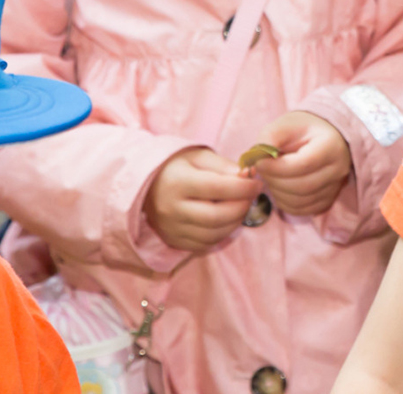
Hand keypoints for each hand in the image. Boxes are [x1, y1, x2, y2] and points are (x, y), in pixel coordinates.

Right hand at [143, 147, 261, 251]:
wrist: (145, 186)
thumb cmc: (176, 167)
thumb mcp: (197, 157)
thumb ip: (222, 165)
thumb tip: (246, 176)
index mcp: (177, 182)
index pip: (217, 188)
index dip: (243, 187)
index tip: (257, 183)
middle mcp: (171, 209)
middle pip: (216, 216)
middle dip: (242, 207)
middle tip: (252, 196)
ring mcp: (171, 228)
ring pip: (213, 234)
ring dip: (235, 222)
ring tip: (242, 206)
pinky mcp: (173, 241)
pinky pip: (204, 244)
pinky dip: (222, 234)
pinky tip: (227, 220)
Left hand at [251, 112, 352, 215]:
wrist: (323, 136)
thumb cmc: (303, 128)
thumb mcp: (284, 124)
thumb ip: (268, 139)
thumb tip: (254, 161)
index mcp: (331, 146)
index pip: (303, 164)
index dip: (276, 167)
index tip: (259, 162)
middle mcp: (338, 169)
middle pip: (301, 186)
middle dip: (274, 180)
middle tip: (261, 170)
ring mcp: (335, 187)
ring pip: (300, 201)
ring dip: (277, 192)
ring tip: (270, 176)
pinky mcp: (327, 200)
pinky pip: (302, 210)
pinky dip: (284, 203)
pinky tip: (278, 188)